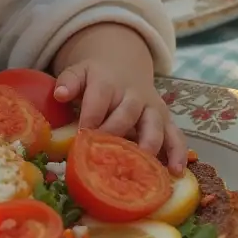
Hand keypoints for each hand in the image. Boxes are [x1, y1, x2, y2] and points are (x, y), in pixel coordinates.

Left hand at [53, 59, 186, 175]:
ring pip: (154, 125)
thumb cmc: (96, 78)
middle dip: (116, 134)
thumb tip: (60, 94)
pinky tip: (175, 171)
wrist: (124, 65)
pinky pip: (175, 135)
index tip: (81, 138)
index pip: (99, 99)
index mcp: (108, 83)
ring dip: (150, 145)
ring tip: (145, 168)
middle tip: (106, 156)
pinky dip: (178, 153)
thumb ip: (69, 81)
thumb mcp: (80, 72)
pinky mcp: (166, 120)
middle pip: (127, 113)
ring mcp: (152, 108)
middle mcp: (134, 95)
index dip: (91, 118)